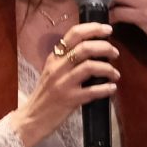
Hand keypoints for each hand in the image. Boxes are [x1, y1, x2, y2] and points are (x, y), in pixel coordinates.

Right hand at [13, 20, 118, 144]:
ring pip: (89, 66)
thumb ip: (68, 60)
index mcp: (54, 58)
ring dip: (108, 68)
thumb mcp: (52, 72)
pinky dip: (105, 88)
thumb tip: (94, 51)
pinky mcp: (69, 100)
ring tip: (115, 74)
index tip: (107, 29)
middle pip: (85, 48)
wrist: (31, 118)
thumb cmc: (46, 95)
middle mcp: (57, 67)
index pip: (73, 34)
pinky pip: (92, 91)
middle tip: (115, 53)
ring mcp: (63, 83)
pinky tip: (112, 88)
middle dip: (105, 47)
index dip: (93, 28)